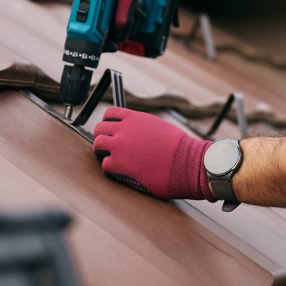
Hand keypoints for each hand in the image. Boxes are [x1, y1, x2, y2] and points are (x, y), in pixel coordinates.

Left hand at [92, 107, 213, 200]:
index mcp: (134, 118)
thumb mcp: (159, 127)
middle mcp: (124, 129)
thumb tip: (135, 130)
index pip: (110, 114)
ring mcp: (119, 147)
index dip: (108, 123)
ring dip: (102, 153)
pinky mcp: (118, 165)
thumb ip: (142, 126)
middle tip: (107, 147)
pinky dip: (110, 169)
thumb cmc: (179, 148)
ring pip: (98, 145)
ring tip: (110, 159)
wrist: (187, 163)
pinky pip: (104, 165)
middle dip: (102, 137)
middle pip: (100, 129)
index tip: (110, 130)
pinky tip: (119, 171)